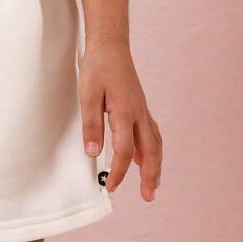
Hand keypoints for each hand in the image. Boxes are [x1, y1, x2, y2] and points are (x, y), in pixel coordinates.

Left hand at [77, 40, 161, 202]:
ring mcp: (142, 109)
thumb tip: (93, 153)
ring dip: (155, 165)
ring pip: (155, 143)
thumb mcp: (87, 94)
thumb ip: (91, 124)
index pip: (124, 151)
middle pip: (149, 151)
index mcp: (125, 112)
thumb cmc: (98, 67)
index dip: (118, 172)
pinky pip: (152, 132)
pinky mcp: (140, 106)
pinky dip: (154, 149)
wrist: (110, 44)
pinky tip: (149, 157)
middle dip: (148, 176)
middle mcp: (138, 113)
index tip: (109, 187)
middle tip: (147, 197)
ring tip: (153, 184)